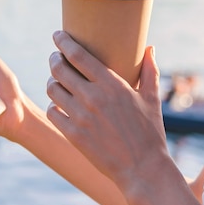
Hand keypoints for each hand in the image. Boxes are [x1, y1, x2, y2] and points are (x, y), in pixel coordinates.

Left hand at [46, 31, 169, 192]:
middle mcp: (93, 98)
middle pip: (59, 69)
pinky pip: (52, 112)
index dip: (63, 42)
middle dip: (54, 59)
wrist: (143, 169)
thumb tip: (149, 47)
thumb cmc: (150, 132)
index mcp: (111, 85)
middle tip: (56, 58)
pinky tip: (59, 104)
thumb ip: (149, 70)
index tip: (58, 35)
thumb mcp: (151, 98)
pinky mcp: (73, 135)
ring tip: (57, 81)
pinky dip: (53, 105)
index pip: (78, 55)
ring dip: (52, 81)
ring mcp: (81, 117)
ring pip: (52, 89)